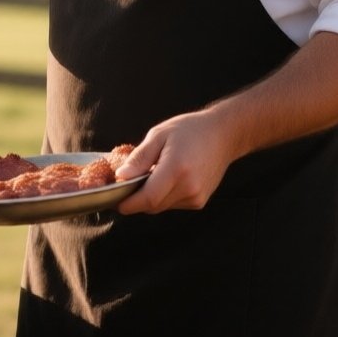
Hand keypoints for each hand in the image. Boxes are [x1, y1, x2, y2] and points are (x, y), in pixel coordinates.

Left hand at [114, 106, 245, 214]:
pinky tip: (166, 179)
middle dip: (136, 199)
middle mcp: (189, 187)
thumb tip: (120, 177)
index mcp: (177, 169)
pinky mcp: (199, 201)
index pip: (148, 198)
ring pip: (161, 206)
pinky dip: (163, 196)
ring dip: (150, 197)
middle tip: (125, 185)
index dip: (128, 203)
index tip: (114, 201)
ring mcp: (196, 197)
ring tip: (149, 176)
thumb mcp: (158, 135)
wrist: (223, 135)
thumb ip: (139, 158)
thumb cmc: (189, 130)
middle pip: (152, 205)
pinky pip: (172, 204)